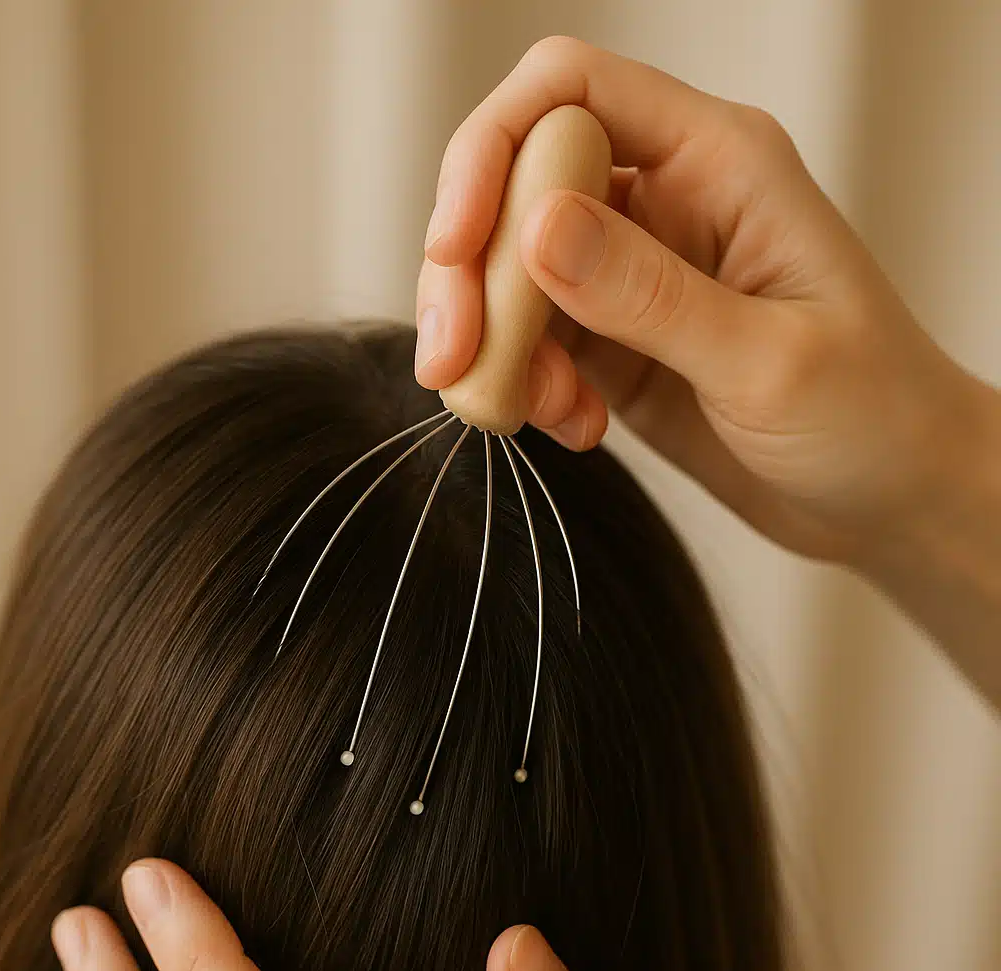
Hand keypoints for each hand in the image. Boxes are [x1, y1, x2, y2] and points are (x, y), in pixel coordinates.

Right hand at [415, 35, 985, 567]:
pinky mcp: (618, 344)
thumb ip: (650, 295)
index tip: (454, 247)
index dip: (493, 152)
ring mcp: (635, 275)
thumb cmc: (873, 415)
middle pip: (517, 183)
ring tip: (522, 413)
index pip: (568, 93)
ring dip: (493, 341)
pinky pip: (535, 342)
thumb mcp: (766, 360)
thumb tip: (535, 226)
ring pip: (512, 270)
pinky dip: (526, 385)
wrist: (895, 500)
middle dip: (468, 268)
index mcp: (717, 161)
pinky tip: (573, 431)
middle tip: (453, 362)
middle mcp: (666, 201)